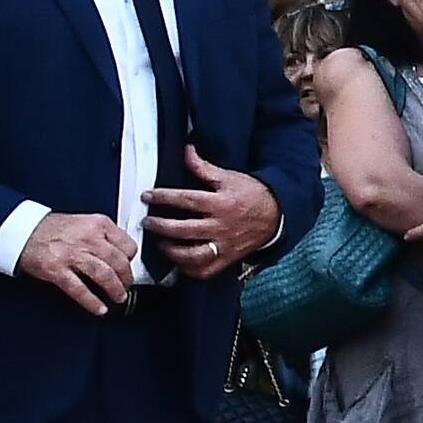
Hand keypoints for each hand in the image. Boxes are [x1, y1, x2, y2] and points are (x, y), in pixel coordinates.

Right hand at [16, 209, 139, 313]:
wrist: (23, 231)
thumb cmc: (53, 228)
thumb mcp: (85, 222)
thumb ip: (103, 235)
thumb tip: (121, 253)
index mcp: (98, 224)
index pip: (128, 245)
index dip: (131, 260)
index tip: (130, 267)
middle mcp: (88, 238)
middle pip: (119, 262)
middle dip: (127, 279)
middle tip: (126, 286)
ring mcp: (72, 254)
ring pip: (104, 275)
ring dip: (115, 290)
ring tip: (118, 297)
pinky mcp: (56, 269)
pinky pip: (79, 289)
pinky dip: (92, 301)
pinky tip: (99, 309)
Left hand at [142, 150, 280, 279]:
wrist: (276, 216)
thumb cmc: (251, 195)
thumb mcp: (229, 177)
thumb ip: (204, 167)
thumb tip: (186, 151)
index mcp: (220, 203)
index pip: (186, 201)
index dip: (163, 197)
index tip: (147, 196)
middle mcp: (220, 227)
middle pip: (182, 229)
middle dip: (159, 226)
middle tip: (147, 222)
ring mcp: (223, 246)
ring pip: (191, 255)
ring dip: (170, 250)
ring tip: (160, 242)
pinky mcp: (227, 259)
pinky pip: (204, 271)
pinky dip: (187, 269)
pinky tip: (178, 262)